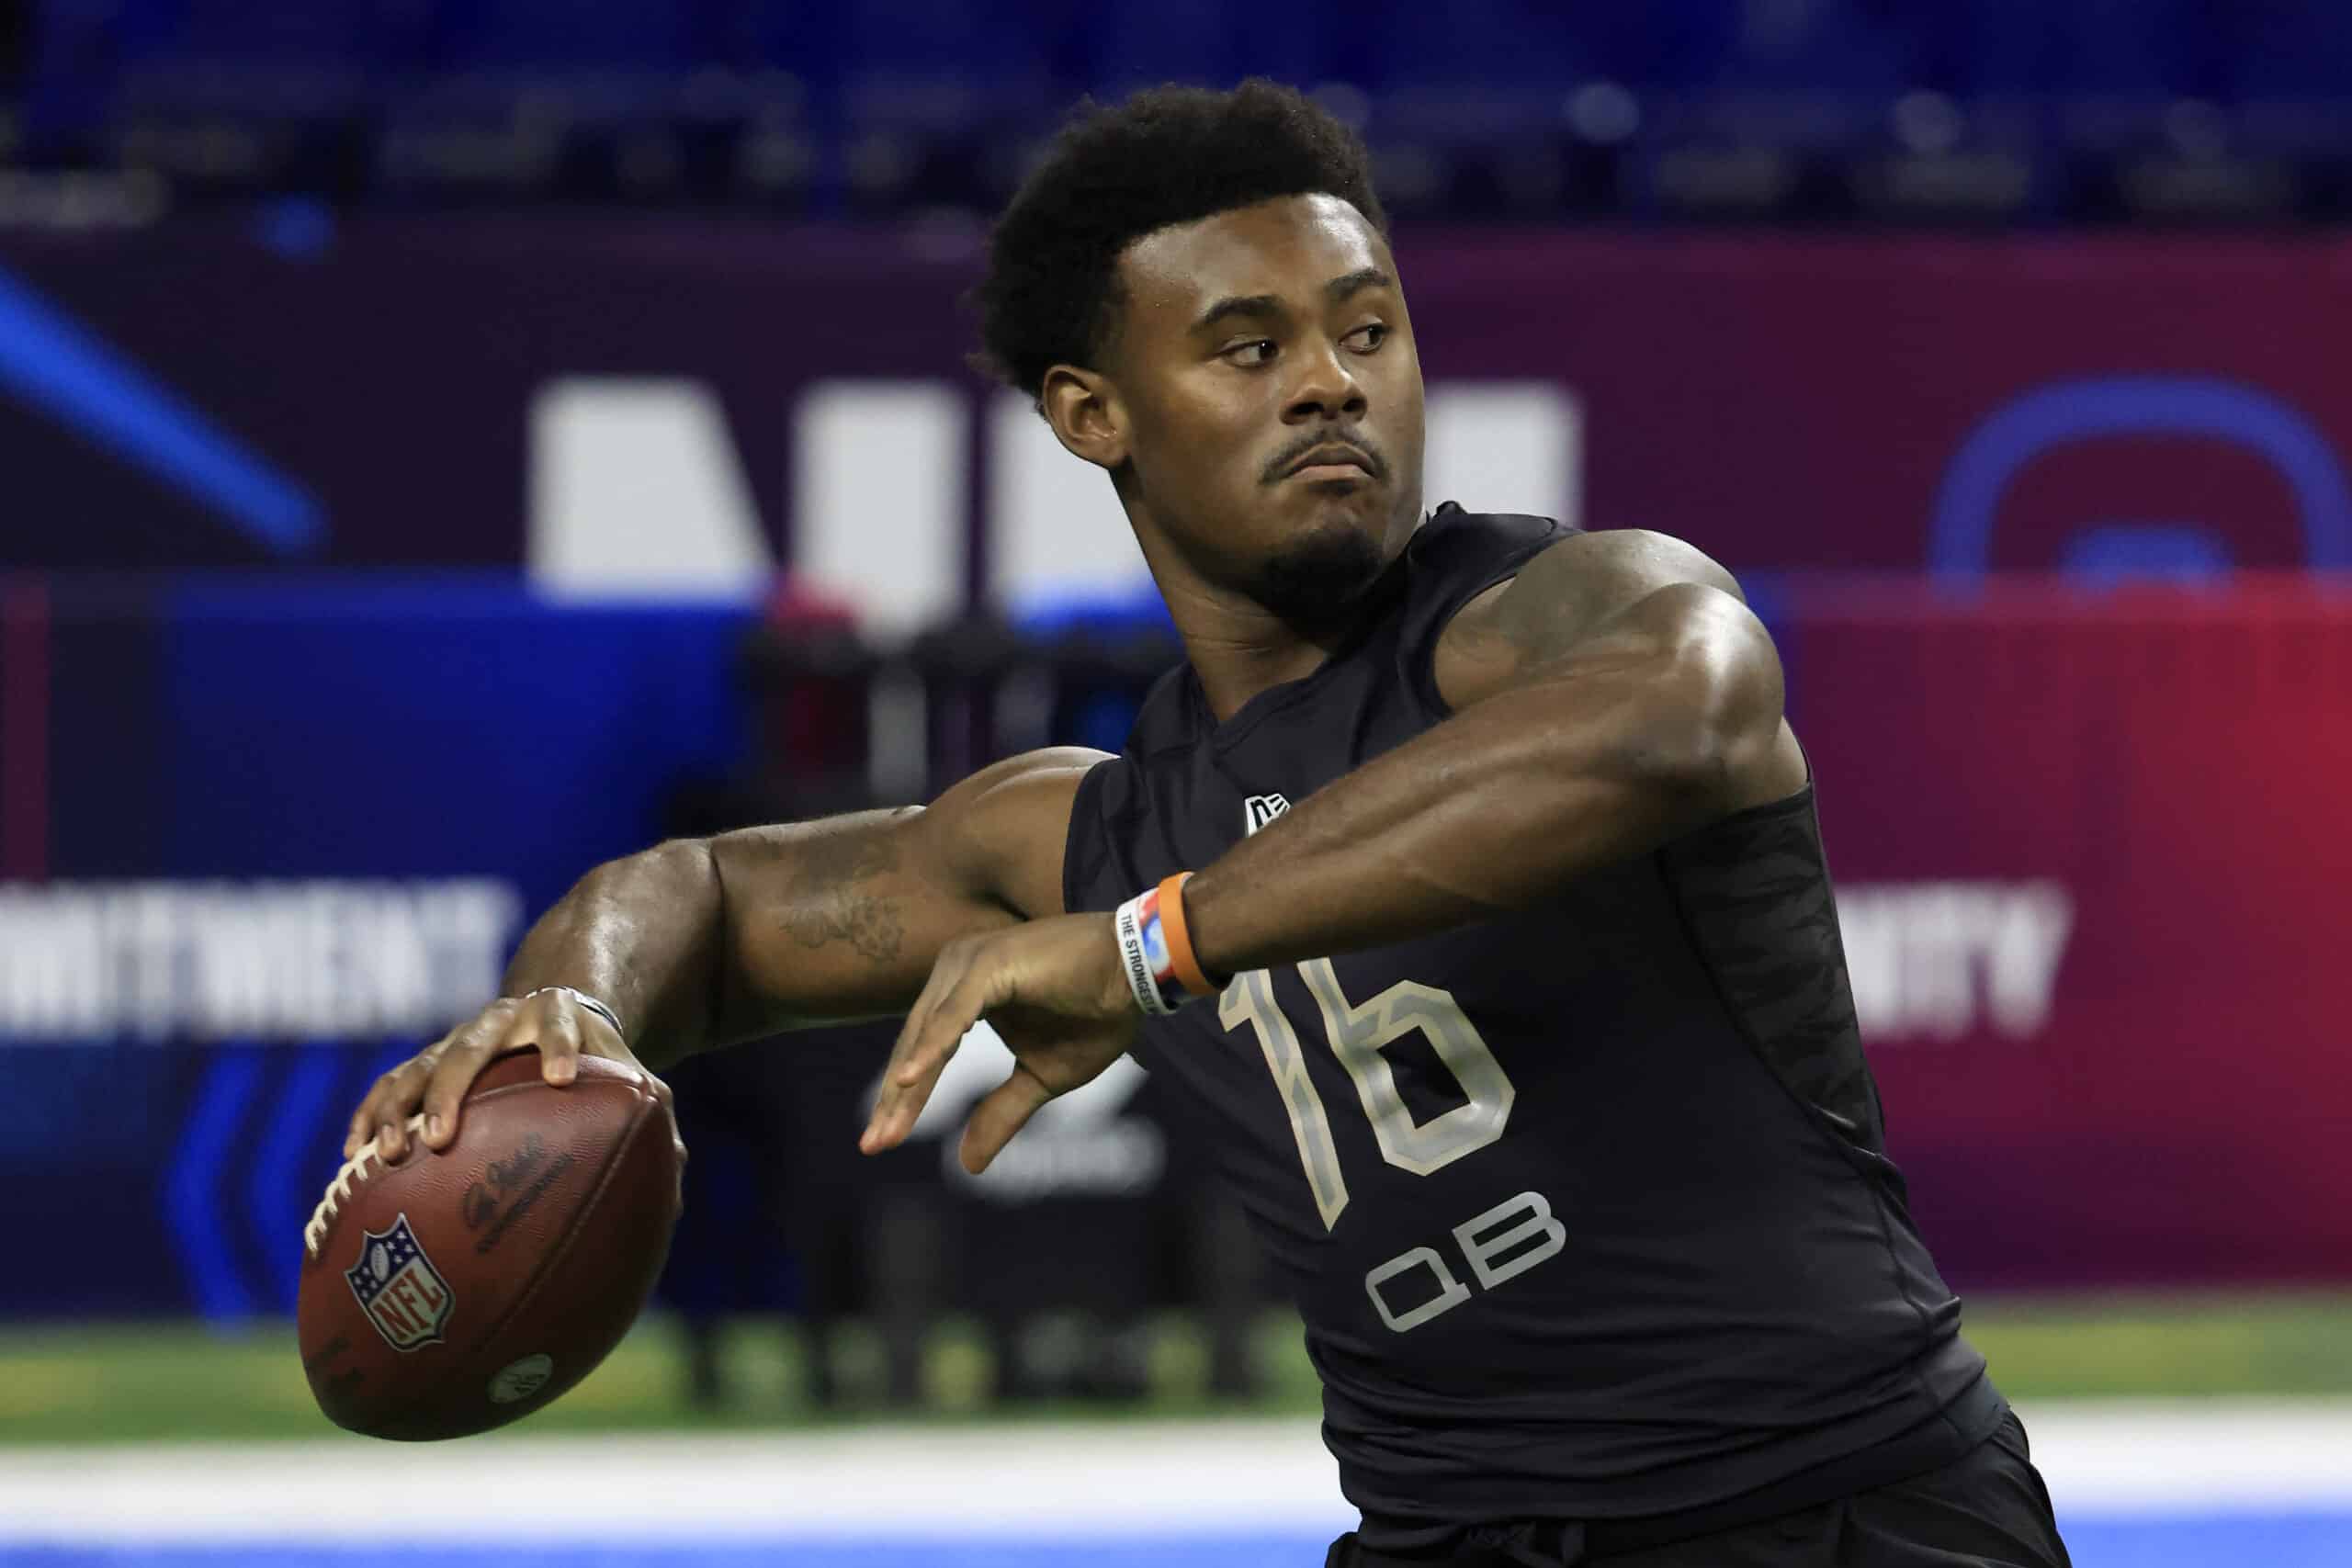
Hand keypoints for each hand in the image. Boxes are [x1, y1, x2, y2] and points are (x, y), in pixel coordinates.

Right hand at [343, 988, 674, 1161]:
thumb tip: (678, 1170)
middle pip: (471, 1048)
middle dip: (453, 1091)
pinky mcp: (427, 1062)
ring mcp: (457, 1041)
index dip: (564, 1046)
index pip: (564, 1025)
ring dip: (397, 1109)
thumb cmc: (598, 1057)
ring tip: (381, 1156)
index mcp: (558, 1016)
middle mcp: (500, 1022)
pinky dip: (370, 1116)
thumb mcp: (626, 1069)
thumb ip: (651, 1110)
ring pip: (418, 1067)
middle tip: (442, 1136)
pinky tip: (351, 1159)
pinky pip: (390, 1086)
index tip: (565, 1078)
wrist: (555, 1008)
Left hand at [861, 914, 1139, 1173]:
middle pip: (916, 1043)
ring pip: (928, 1032)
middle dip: (896, 1098)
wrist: (1140, 971)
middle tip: (873, 1145)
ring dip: (907, 1082)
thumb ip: (1001, 1113)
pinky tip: (911, 1079)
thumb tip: (967, 1166)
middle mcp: (958, 971)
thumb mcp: (1043, 1078)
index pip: (924, 1051)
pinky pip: (955, 1014)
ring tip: (888, 1128)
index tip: (879, 1143)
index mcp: (964, 991)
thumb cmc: (1098, 1014)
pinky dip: (932, 1047)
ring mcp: (971, 963)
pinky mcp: (991, 965)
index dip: (905, 1099)